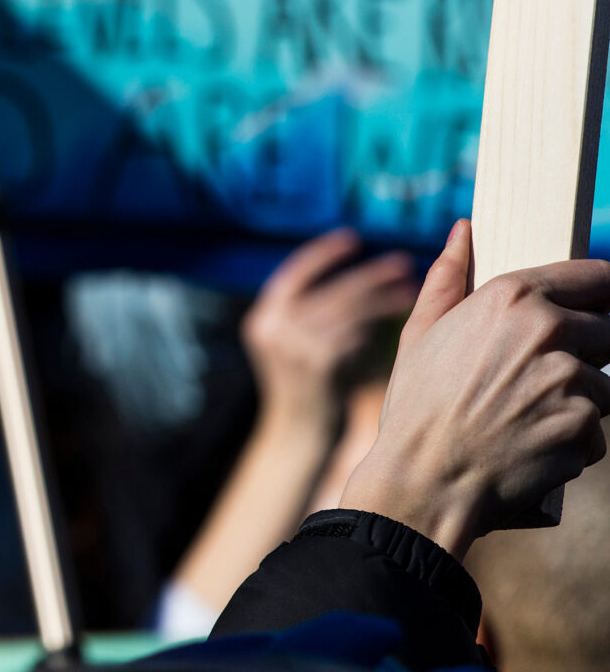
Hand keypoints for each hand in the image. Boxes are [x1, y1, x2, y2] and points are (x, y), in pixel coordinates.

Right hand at [243, 230, 417, 426]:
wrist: (301, 435)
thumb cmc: (311, 388)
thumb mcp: (296, 345)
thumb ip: (312, 314)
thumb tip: (357, 280)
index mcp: (264, 319)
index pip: (295, 272)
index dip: (325, 254)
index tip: (353, 239)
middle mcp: (273, 328)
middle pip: (331, 289)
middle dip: (369, 275)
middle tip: (403, 263)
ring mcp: (295, 346)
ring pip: (350, 310)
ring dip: (383, 299)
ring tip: (412, 293)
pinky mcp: (321, 363)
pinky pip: (357, 334)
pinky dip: (378, 327)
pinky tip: (399, 323)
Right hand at [341, 219, 609, 555]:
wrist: (426, 478)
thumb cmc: (417, 404)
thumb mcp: (421, 331)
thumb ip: (449, 275)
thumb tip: (464, 230)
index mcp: (511, 296)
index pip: (596, 277)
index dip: (600, 293)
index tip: (598, 306)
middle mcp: (548, 330)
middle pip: (608, 331)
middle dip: (587, 353)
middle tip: (542, 378)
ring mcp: (571, 379)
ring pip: (606, 386)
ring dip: (579, 402)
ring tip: (527, 417)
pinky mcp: (585, 426)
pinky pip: (597, 431)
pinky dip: (573, 441)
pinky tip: (532, 445)